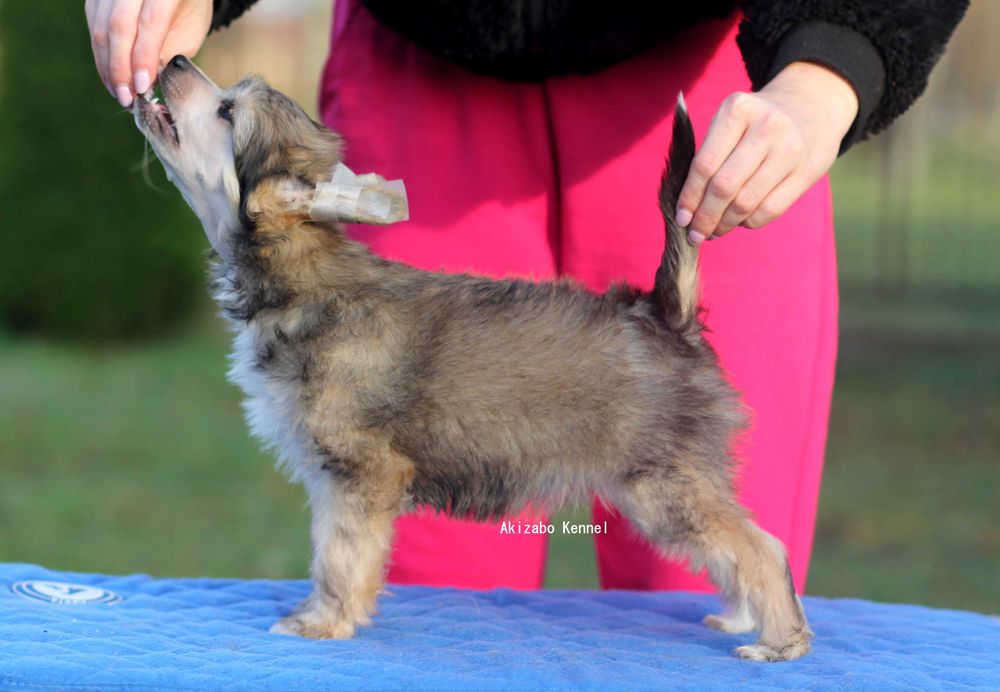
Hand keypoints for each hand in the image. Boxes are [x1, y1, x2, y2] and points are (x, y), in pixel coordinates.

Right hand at [85, 0, 212, 106]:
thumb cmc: (188, 10)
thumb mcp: (190, 31)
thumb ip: (169, 52)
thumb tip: (145, 82)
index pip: (150, 23)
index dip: (143, 57)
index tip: (142, 88)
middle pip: (119, 25)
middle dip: (120, 67)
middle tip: (126, 97)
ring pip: (100, 27)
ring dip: (107, 66)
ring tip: (119, 93)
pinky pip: (92, 26)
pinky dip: (101, 56)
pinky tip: (111, 77)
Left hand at [676, 61, 858, 243]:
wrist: (811, 109)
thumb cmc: (754, 123)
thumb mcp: (730, 121)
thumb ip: (708, 156)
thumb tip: (687, 209)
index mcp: (737, 110)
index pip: (704, 165)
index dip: (689, 198)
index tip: (680, 218)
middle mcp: (766, 127)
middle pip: (724, 187)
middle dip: (705, 217)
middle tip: (695, 234)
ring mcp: (789, 150)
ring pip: (746, 203)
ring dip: (724, 224)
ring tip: (713, 231)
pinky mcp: (806, 172)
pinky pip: (769, 210)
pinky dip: (748, 222)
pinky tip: (739, 221)